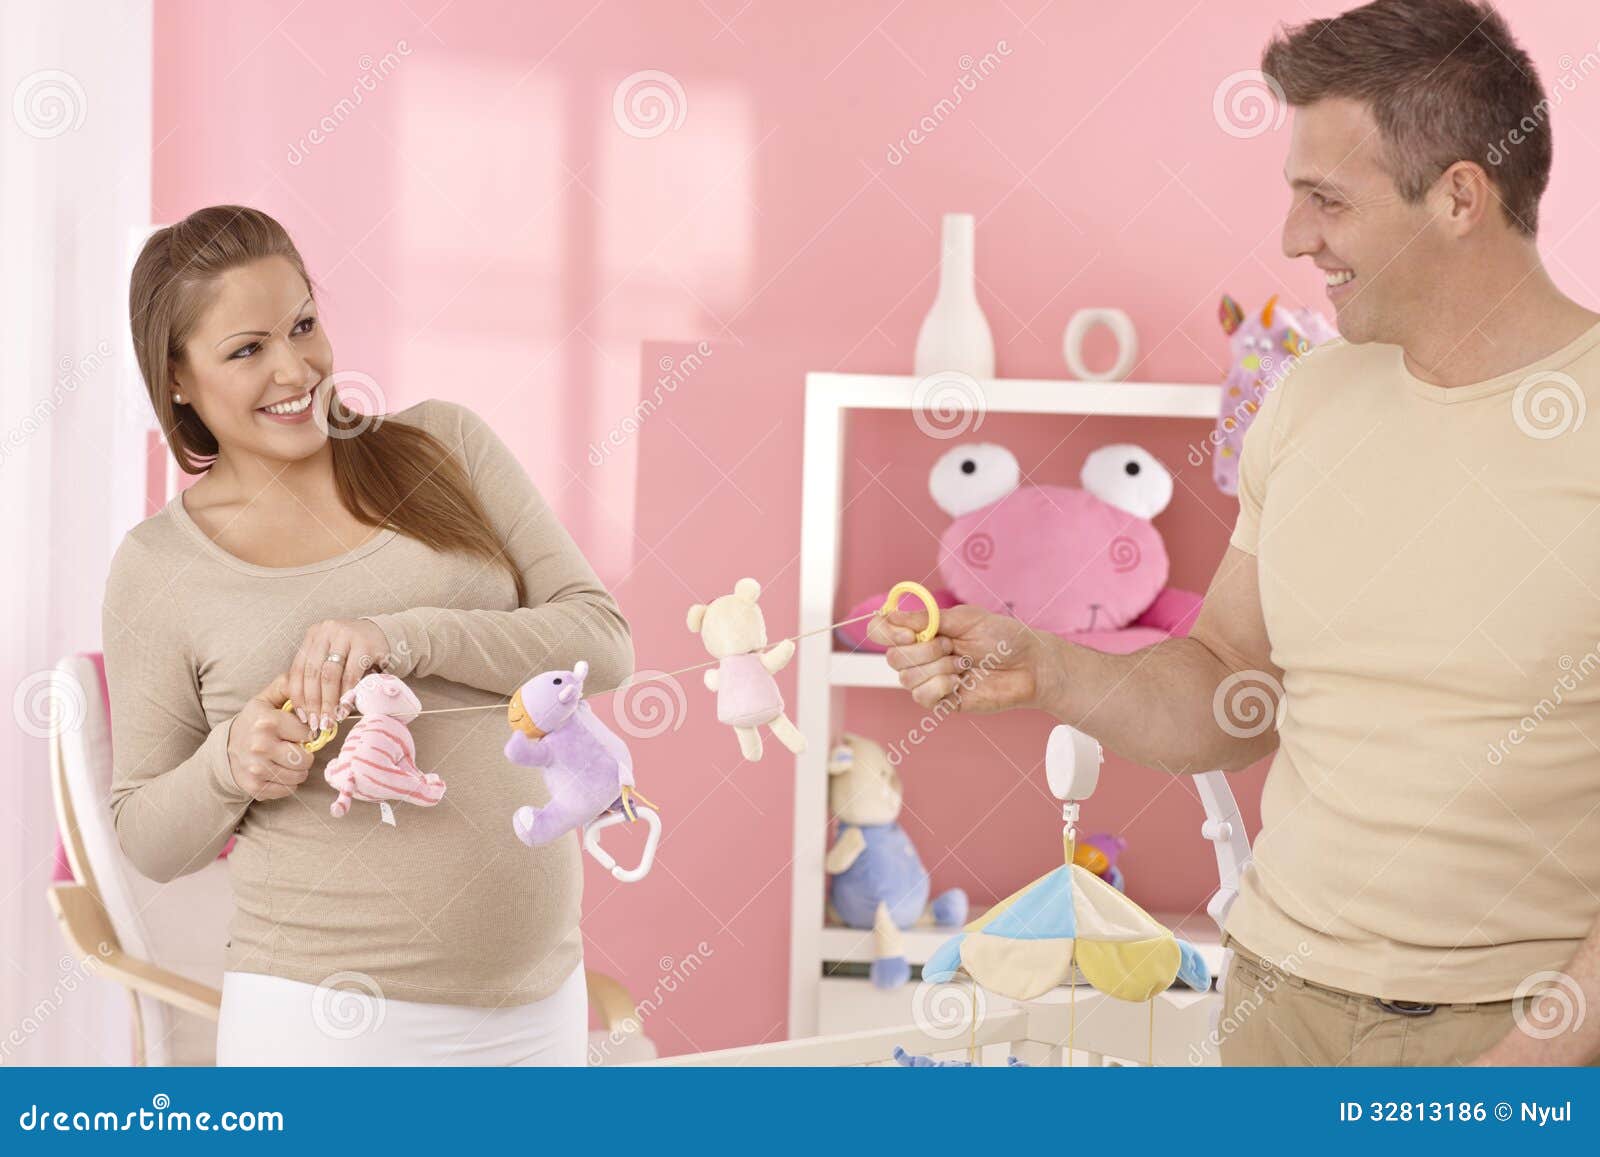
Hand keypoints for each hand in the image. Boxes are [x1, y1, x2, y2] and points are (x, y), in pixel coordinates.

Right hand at [227, 675, 315, 800]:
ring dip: (297, 769)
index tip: (296, 732)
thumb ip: (286, 686)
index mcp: (267, 721)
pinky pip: (288, 789)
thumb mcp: (266, 700)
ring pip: (299, 776)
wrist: (225, 748)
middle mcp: (261, 745)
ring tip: (286, 759)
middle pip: (305, 759)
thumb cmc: (253, 722)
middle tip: (294, 748)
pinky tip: (277, 771)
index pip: (307, 732)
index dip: (305, 732)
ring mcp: (256, 768)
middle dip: (305, 754)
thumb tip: (307, 680)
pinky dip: (287, 783)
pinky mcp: (254, 786)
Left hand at [285, 618, 389, 733]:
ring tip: (332, 718)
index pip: (298, 669)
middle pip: (313, 673)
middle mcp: (326, 632)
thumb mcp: (330, 656)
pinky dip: (347, 693)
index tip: (303, 716)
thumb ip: (317, 675)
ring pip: (330, 674)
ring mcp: (345, 635)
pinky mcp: (364, 644)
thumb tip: (307, 710)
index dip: (298, 696)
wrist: (383, 633)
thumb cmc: (353, 651)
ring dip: (329, 701)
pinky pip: (351, 673)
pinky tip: (345, 706)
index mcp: (313, 636)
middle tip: (318, 722)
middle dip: (314, 702)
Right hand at [867, 604, 1055, 713]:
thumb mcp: (964, 619)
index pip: (882, 631)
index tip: (909, 632)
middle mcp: (921, 656)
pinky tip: (960, 682)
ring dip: (937, 668)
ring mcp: (929, 679)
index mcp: (923, 631)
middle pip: (893, 658)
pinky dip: (940, 687)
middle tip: (952, 645)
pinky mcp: (941, 701)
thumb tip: (891, 614)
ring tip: (963, 664)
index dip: (887, 632)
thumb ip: (926, 618)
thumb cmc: (1001, 636)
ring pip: (907, 679)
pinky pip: (922, 697)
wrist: (1029, 665)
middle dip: (924, 651)